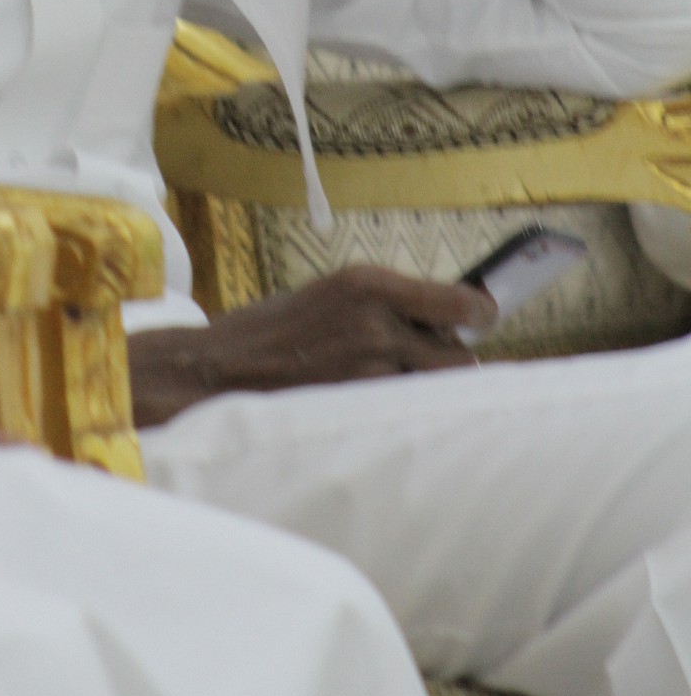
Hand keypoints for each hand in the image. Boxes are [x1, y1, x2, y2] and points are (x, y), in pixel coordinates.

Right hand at [127, 266, 497, 426]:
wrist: (214, 369)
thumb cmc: (269, 332)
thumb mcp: (329, 297)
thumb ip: (382, 306)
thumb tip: (439, 323)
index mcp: (369, 283)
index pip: (460, 302)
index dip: (477, 316)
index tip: (481, 320)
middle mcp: (378, 322)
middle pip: (458, 357)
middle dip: (447, 364)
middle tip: (423, 365)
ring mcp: (370, 370)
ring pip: (433, 390)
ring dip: (423, 390)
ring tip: (386, 387)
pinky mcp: (358, 407)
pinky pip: (403, 413)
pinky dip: (398, 413)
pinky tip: (368, 407)